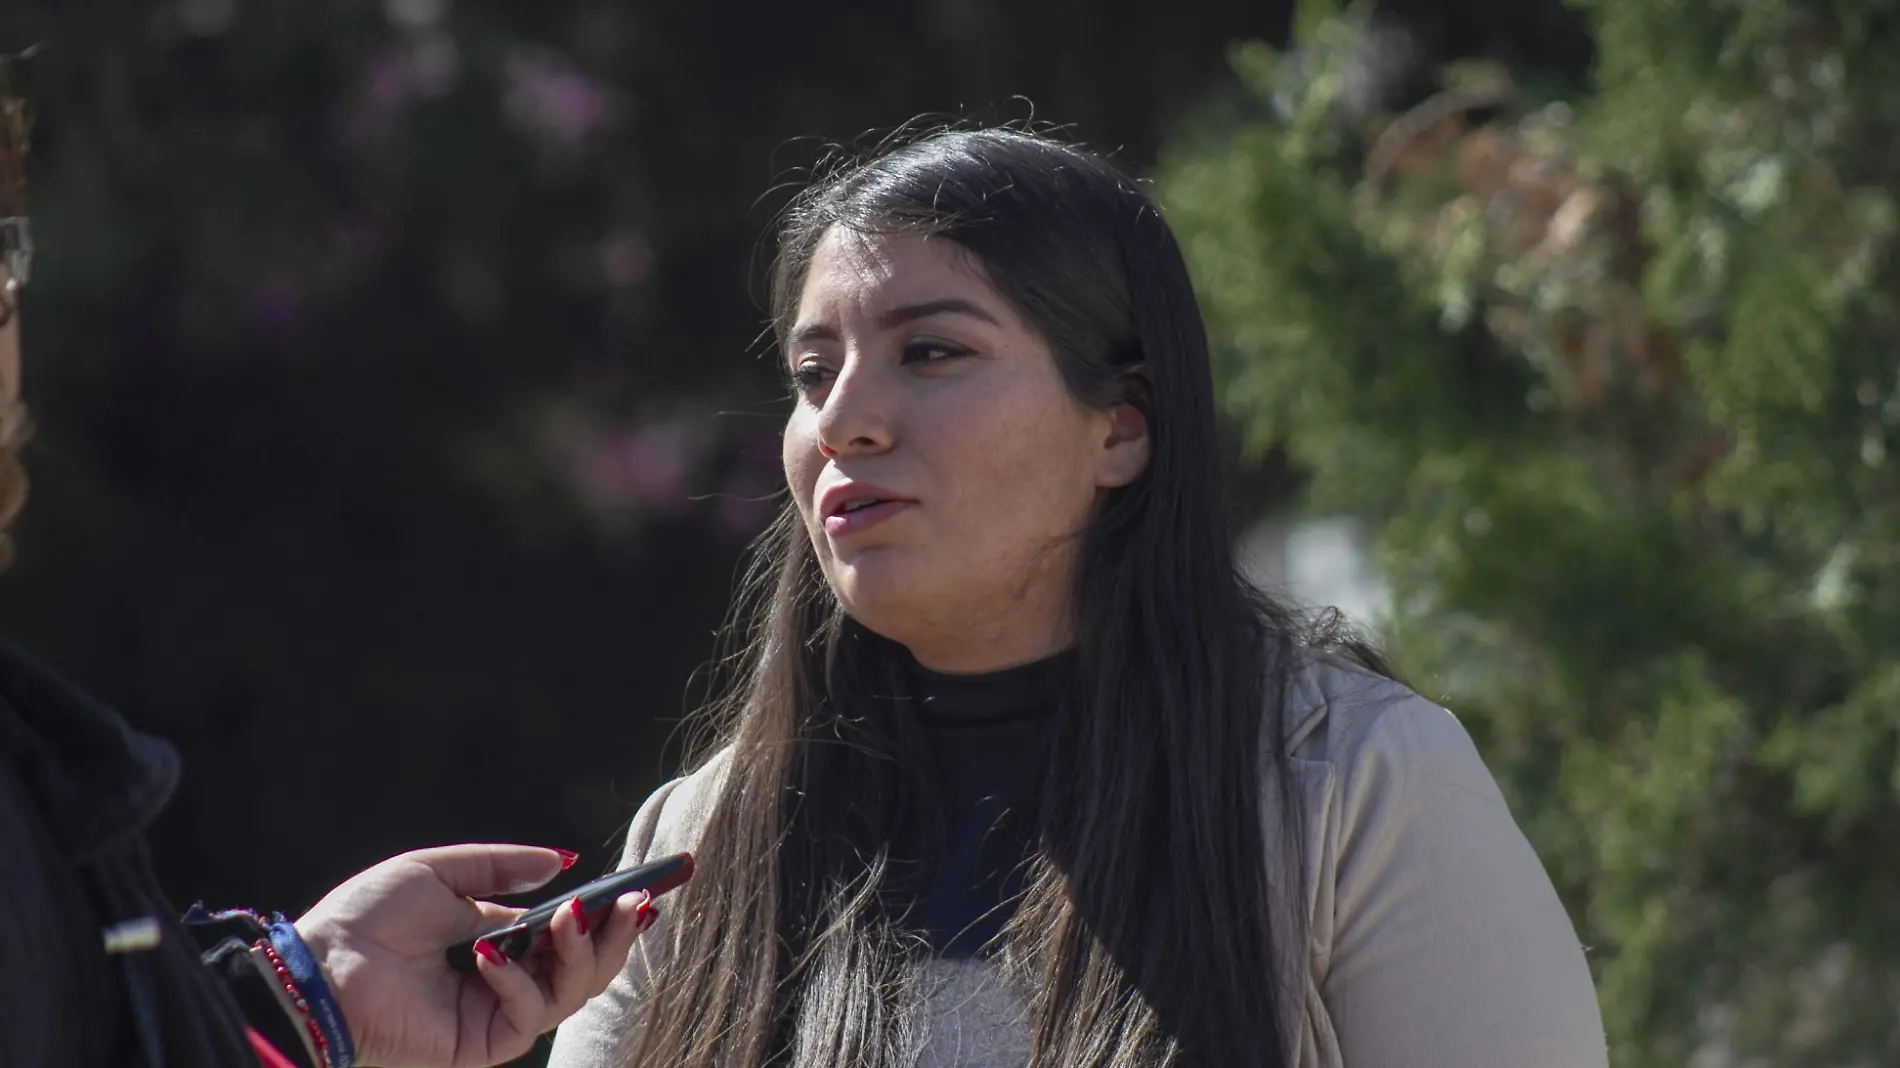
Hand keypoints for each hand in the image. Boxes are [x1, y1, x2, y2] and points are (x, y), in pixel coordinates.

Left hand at [294, 844, 655, 1067]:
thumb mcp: (441, 873)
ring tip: (569, 917)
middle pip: (586, 968)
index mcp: (499, 940)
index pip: (569, 934)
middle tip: (636, 902)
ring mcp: (495, 1014)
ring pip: (571, 994)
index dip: (608, 915)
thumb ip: (502, 868)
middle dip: (616, 935)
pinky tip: (490, 954)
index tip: (643, 888)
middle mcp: (505, 979)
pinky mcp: (480, 1045)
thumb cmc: (369, 918)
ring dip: (580, 953)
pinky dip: (517, 983)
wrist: (320, 968)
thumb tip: (564, 862)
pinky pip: (526, 1018)